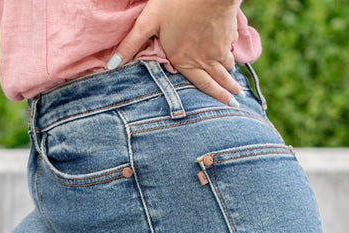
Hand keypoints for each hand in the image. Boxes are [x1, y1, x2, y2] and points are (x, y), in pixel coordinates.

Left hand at [109, 0, 242, 107]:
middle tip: (236, 99)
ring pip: (228, 64)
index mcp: (185, 60)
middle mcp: (205, 59)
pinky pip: (231, 48)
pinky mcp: (229, 32)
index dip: (213, 97)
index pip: (202, 85)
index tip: (225, 105)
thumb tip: (112, 66)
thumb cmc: (176, 2)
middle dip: (228, 91)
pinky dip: (232, 53)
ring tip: (233, 79)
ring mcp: (220, 46)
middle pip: (220, 79)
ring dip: (230, 73)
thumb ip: (131, 43)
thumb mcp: (149, 21)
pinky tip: (232, 54)